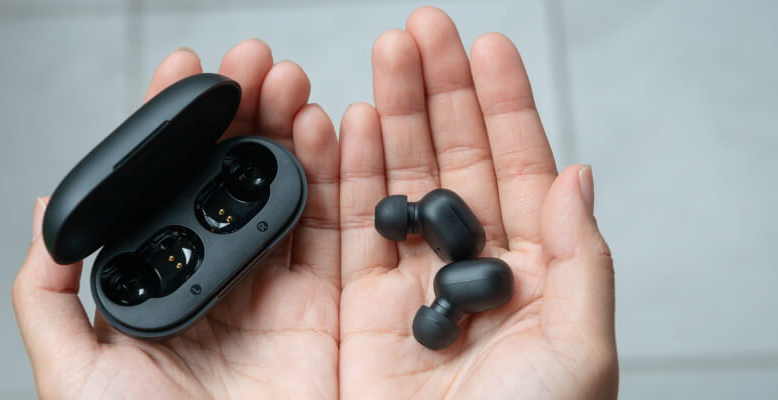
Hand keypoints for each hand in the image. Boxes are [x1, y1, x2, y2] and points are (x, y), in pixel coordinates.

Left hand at [13, 42, 339, 398]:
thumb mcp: (73, 375)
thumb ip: (47, 297)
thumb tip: (43, 212)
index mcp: (160, 285)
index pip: (167, 189)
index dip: (173, 128)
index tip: (185, 74)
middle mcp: (220, 282)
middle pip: (233, 180)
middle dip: (244, 114)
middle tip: (254, 68)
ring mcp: (276, 294)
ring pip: (287, 194)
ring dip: (292, 132)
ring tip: (293, 90)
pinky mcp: (327, 314)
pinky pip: (337, 237)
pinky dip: (341, 181)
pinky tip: (333, 136)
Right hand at [338, 7, 617, 398]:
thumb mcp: (581, 348)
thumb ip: (582, 257)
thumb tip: (579, 173)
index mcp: (532, 268)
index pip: (518, 165)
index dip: (503, 103)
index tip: (488, 44)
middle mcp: (468, 265)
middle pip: (452, 156)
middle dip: (438, 90)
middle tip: (422, 30)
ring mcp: (409, 280)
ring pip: (399, 178)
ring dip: (392, 114)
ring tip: (385, 55)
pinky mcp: (358, 304)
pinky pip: (350, 224)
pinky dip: (345, 171)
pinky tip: (347, 123)